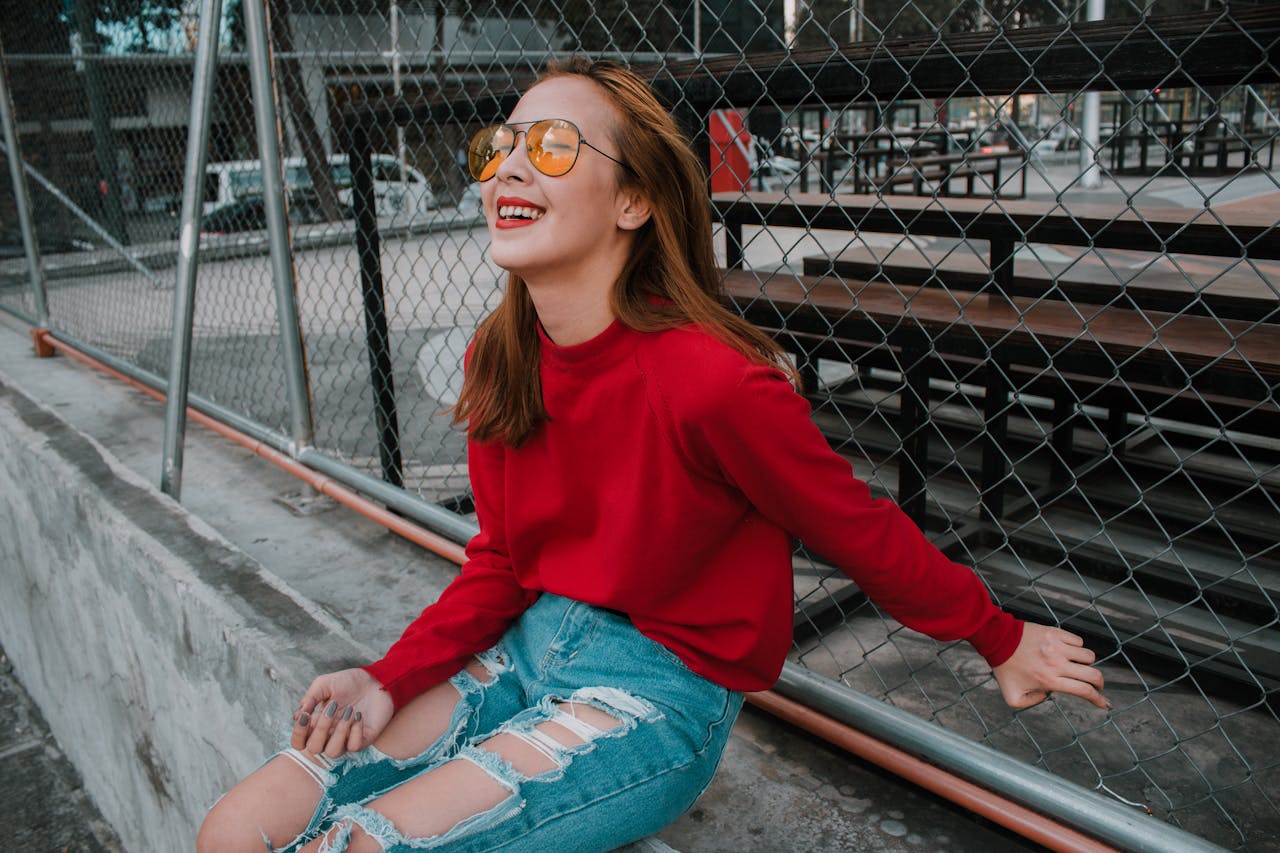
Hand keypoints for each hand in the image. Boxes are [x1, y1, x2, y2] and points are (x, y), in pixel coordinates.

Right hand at [290, 668, 394, 757]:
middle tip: (332, 708)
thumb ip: (310, 698)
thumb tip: (297, 716)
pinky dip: (355, 732)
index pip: (299, 742)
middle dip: (320, 729)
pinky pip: (354, 747)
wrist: (375, 680)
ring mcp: (345, 739)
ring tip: (350, 711)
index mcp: (316, 724)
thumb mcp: (325, 684)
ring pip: (333, 752)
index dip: (298, 734)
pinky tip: (359, 716)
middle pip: (314, 749)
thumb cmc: (348, 682)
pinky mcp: (363, 739)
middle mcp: (328, 736)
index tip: (306, 715)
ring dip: (339, 731)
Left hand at [992, 623, 1110, 710]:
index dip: (1098, 700)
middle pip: (1094, 675)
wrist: (997, 640)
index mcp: (1049, 680)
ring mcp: (1057, 646)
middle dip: (1099, 683)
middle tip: (1096, 685)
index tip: (1105, 704)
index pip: (1083, 691)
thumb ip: (1031, 703)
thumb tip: (1048, 695)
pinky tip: (1066, 651)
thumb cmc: (1005, 668)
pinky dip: (1076, 647)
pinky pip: (1078, 641)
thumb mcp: (1012, 696)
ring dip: (1086, 663)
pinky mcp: (1055, 632)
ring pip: (1089, 656)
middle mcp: (1056, 664)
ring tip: (1075, 665)